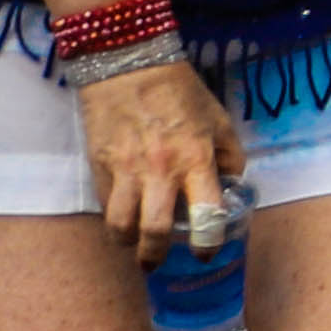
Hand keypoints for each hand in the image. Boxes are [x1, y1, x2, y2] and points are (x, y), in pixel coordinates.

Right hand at [75, 54, 242, 264]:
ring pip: (120, 225)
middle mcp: (160, 171)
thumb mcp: (218, 121)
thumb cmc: (180, 93)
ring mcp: (126, 170)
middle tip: (156, 263)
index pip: (206, 215)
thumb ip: (228, 156)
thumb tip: (231, 185)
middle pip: (155, 231)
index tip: (205, 254)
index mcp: (196, 160)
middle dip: (155, 255)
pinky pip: (104, 205)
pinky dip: (112, 217)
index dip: (207, 243)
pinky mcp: (99, 166)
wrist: (129, 67)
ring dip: (127, 243)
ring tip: (133, 245)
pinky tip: (121, 217)